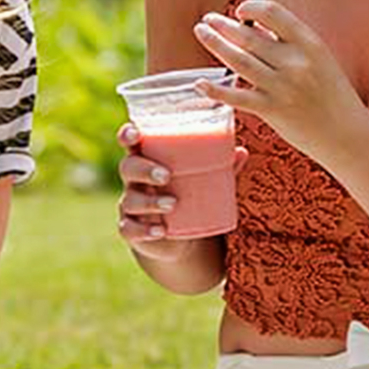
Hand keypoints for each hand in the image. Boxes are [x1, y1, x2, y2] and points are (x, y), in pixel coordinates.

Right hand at [116, 124, 245, 259]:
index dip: (128, 135)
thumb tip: (241, 152)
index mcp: (147, 159)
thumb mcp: (202, 178)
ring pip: (130, 200)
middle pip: (128, 168)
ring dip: (150, 201)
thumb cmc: (187, 192)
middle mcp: (135, 180)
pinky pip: (130, 229)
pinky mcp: (133, 229)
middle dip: (144, 169)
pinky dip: (144, 230)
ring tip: (173, 204)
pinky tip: (160, 230)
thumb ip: (220, 166)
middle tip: (166, 175)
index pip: (131, 142)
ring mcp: (131, 205)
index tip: (135, 133)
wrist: (178, 234)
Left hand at [192, 0, 366, 157]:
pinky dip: (216, 90)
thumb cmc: (333, 96)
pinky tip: (199, 83)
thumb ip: (290, 45)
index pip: (273, 13)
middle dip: (223, 25)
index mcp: (310, 44)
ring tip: (201, 32)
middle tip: (207, 20)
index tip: (239, 12)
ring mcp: (282, 87)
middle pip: (250, 36)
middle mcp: (295, 62)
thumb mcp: (320, 61)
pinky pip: (237, 97)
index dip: (251, 7)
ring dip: (215, 44)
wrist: (348, 134)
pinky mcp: (272, 110)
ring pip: (239, 60)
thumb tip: (256, 29)